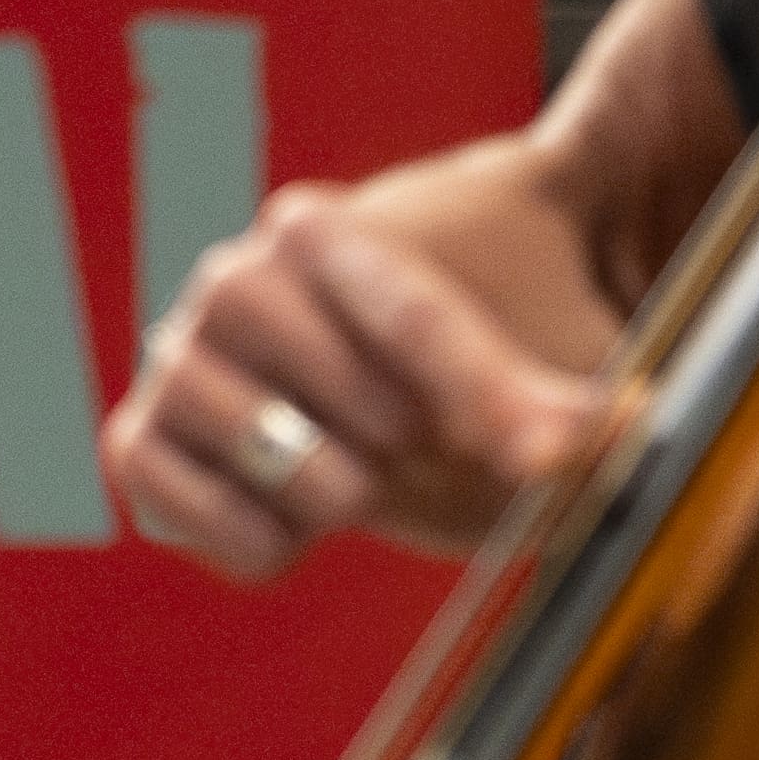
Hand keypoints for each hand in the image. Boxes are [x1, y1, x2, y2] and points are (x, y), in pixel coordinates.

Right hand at [105, 162, 615, 581]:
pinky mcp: (145, 439)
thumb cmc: (472, 348)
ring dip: (307, 477)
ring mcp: (181, 357)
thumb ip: (565, 402)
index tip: (545, 457)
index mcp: (323, 228)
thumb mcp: (539, 364)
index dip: (483, 394)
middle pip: (292, 348)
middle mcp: (236, 280)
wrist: (410, 375)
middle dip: (378, 423)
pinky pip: (150, 480)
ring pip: (208, 405)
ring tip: (359, 485)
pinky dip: (233, 529)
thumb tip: (613, 427)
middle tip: (420, 447)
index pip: (404, 310)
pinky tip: (297, 531)